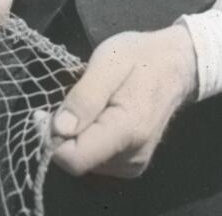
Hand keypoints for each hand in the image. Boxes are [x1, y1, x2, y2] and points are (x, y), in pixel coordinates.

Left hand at [50, 24, 197, 178]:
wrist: (176, 64)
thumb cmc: (141, 56)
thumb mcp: (109, 60)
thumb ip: (85, 96)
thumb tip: (58, 129)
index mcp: (128, 130)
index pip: (75, 159)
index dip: (52, 137)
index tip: (45, 112)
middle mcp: (132, 157)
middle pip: (77, 161)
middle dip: (64, 133)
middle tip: (70, 98)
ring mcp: (133, 164)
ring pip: (85, 162)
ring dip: (76, 135)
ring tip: (90, 102)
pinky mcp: (132, 165)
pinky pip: (97, 160)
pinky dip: (89, 139)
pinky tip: (99, 115)